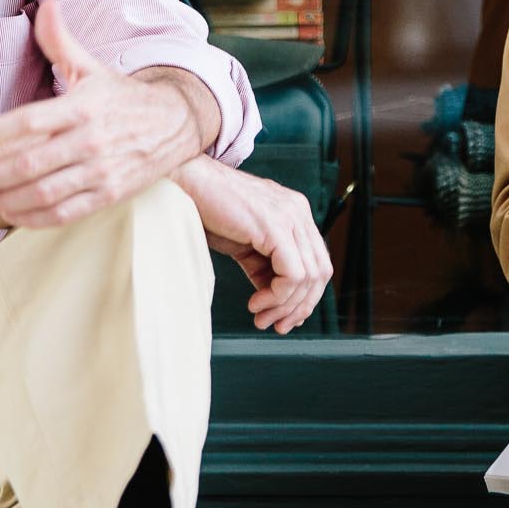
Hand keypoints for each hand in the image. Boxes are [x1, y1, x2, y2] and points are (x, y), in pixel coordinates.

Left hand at [0, 0, 202, 227]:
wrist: (176, 124)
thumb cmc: (123, 97)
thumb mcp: (92, 67)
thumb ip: (61, 41)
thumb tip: (46, 6)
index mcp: (83, 107)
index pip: (31, 121)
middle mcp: (91, 140)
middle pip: (31, 163)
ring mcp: (101, 171)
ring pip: (45, 193)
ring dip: (6, 201)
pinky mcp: (110, 195)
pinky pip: (66, 212)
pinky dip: (35, 218)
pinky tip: (12, 214)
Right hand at [174, 155, 331, 333]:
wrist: (187, 183)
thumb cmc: (209, 209)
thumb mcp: (244, 243)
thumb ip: (264, 265)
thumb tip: (275, 298)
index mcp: (295, 213)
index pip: (317, 262)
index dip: (305, 296)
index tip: (283, 317)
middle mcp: (299, 212)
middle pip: (321, 272)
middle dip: (299, 307)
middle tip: (275, 324)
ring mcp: (291, 217)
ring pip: (309, 278)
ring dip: (285, 306)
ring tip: (260, 315)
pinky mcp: (277, 227)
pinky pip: (293, 275)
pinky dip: (277, 297)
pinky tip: (256, 302)